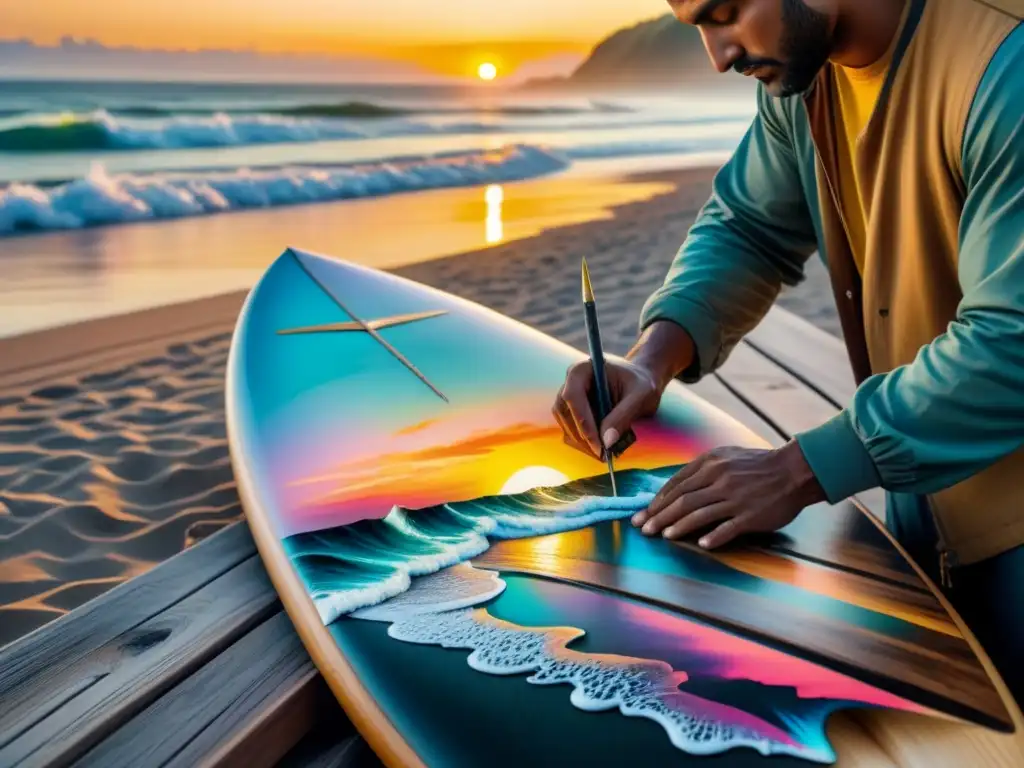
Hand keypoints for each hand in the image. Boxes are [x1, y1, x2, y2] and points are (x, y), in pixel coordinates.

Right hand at [552, 357, 662, 458]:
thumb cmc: (642, 384)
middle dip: (582, 436)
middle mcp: (570, 382)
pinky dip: (584, 442)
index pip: (572, 396)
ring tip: (604, 454)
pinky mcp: (572, 412)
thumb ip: (624, 415)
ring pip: (565, 424)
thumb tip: (606, 441)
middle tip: (602, 454)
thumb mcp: (641, 396)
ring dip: (582, 442)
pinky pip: (571, 430)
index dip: (583, 421)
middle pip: (564, 413)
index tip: (598, 443)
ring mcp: (569, 398)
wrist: (641, 383)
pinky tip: (601, 448)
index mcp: (583, 369)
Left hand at [632, 441, 826, 547]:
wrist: (794, 470)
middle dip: (659, 515)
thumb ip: (702, 469)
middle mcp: (720, 479)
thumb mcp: (726, 456)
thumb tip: (678, 487)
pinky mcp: (751, 514)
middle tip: (643, 528)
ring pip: (699, 513)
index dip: (658, 500)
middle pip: (682, 500)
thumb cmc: (758, 465)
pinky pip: (728, 528)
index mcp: (711, 463)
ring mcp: (735, 497)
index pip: (676, 483)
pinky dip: (713, 536)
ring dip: (677, 526)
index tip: (645, 512)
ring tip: (663, 536)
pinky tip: (701, 544)